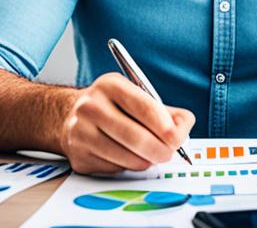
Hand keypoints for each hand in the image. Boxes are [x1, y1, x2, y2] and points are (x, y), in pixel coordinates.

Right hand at [59, 72, 194, 173]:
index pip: (145, 107)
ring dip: (146, 161)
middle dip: (161, 150)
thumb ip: (165, 111)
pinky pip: (114, 170)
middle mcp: (91, 107)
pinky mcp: (79, 157)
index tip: (178, 138)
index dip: (166, 126)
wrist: (71, 117)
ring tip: (149, 155)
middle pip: (136, 137)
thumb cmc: (113, 107)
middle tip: (169, 154)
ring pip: (127, 158)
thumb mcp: (136, 96)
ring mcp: (81, 133)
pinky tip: (126, 156)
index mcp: (110, 85)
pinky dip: (127, 167)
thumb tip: (185, 126)